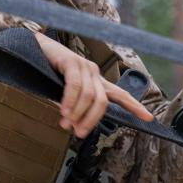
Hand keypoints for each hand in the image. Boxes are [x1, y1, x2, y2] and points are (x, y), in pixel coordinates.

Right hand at [34, 32, 153, 137]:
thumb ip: (74, 107)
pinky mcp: (71, 61)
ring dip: (77, 113)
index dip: (135, 106)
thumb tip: (74, 124)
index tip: (149, 118)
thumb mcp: (65, 93)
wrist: (33, 49)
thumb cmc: (49, 72)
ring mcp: (83, 66)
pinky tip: (64, 111)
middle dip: (91, 120)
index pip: (120, 95)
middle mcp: (93, 73)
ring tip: (66, 123)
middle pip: (102, 102)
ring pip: (89, 96)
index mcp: (95, 81)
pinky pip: (74, 86)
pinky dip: (70, 101)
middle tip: (79, 133)